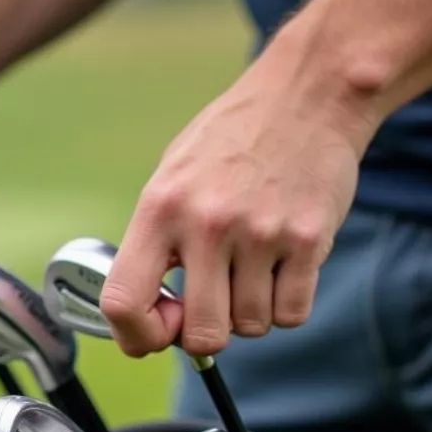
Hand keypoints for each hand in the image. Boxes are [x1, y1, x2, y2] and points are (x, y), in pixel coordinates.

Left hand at [101, 38, 380, 356]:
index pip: (123, 303)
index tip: (156, 333)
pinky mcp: (308, 239)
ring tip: (252, 268)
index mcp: (160, 208)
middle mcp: (206, 223)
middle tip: (213, 305)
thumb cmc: (232, 141)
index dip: (135, 337)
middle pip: (201, 335)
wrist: (307, 94)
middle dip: (204, 335)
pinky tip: (282, 268)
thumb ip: (157, 243)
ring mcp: (260, 233)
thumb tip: (150, 320)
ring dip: (251, 313)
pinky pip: (292, 314)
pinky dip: (286, 305)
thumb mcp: (172, 177)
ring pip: (251, 328)